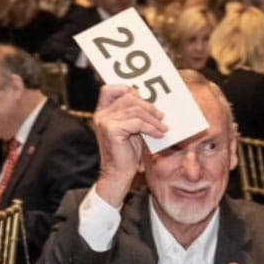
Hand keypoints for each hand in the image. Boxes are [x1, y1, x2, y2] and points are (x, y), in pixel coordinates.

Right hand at [93, 86, 167, 208]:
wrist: (118, 174)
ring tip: (163, 128)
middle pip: (128, 98)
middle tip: (161, 116)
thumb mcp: (131, 129)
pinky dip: (151, 128)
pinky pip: (137, 122)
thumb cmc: (125, 153)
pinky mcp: (111, 130)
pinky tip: (158, 134)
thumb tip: (154, 102)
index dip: (128, 90)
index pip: (110, 89)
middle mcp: (101, 114)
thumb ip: (135, 114)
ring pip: (135, 110)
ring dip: (153, 119)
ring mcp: (105, 121)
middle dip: (148, 106)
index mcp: (102, 112)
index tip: (144, 100)